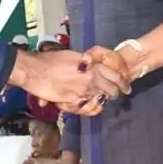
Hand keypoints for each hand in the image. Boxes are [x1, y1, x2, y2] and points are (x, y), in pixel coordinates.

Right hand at [15, 49, 129, 112]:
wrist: (36, 70)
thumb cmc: (50, 60)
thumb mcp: (73, 56)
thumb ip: (85, 63)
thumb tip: (89, 66)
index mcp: (92, 64)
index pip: (115, 75)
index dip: (122, 82)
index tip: (125, 86)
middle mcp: (91, 77)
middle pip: (111, 88)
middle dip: (115, 92)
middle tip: (117, 94)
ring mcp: (84, 90)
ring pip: (102, 97)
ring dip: (104, 99)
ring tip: (104, 99)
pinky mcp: (74, 100)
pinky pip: (89, 106)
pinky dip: (92, 107)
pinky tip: (92, 106)